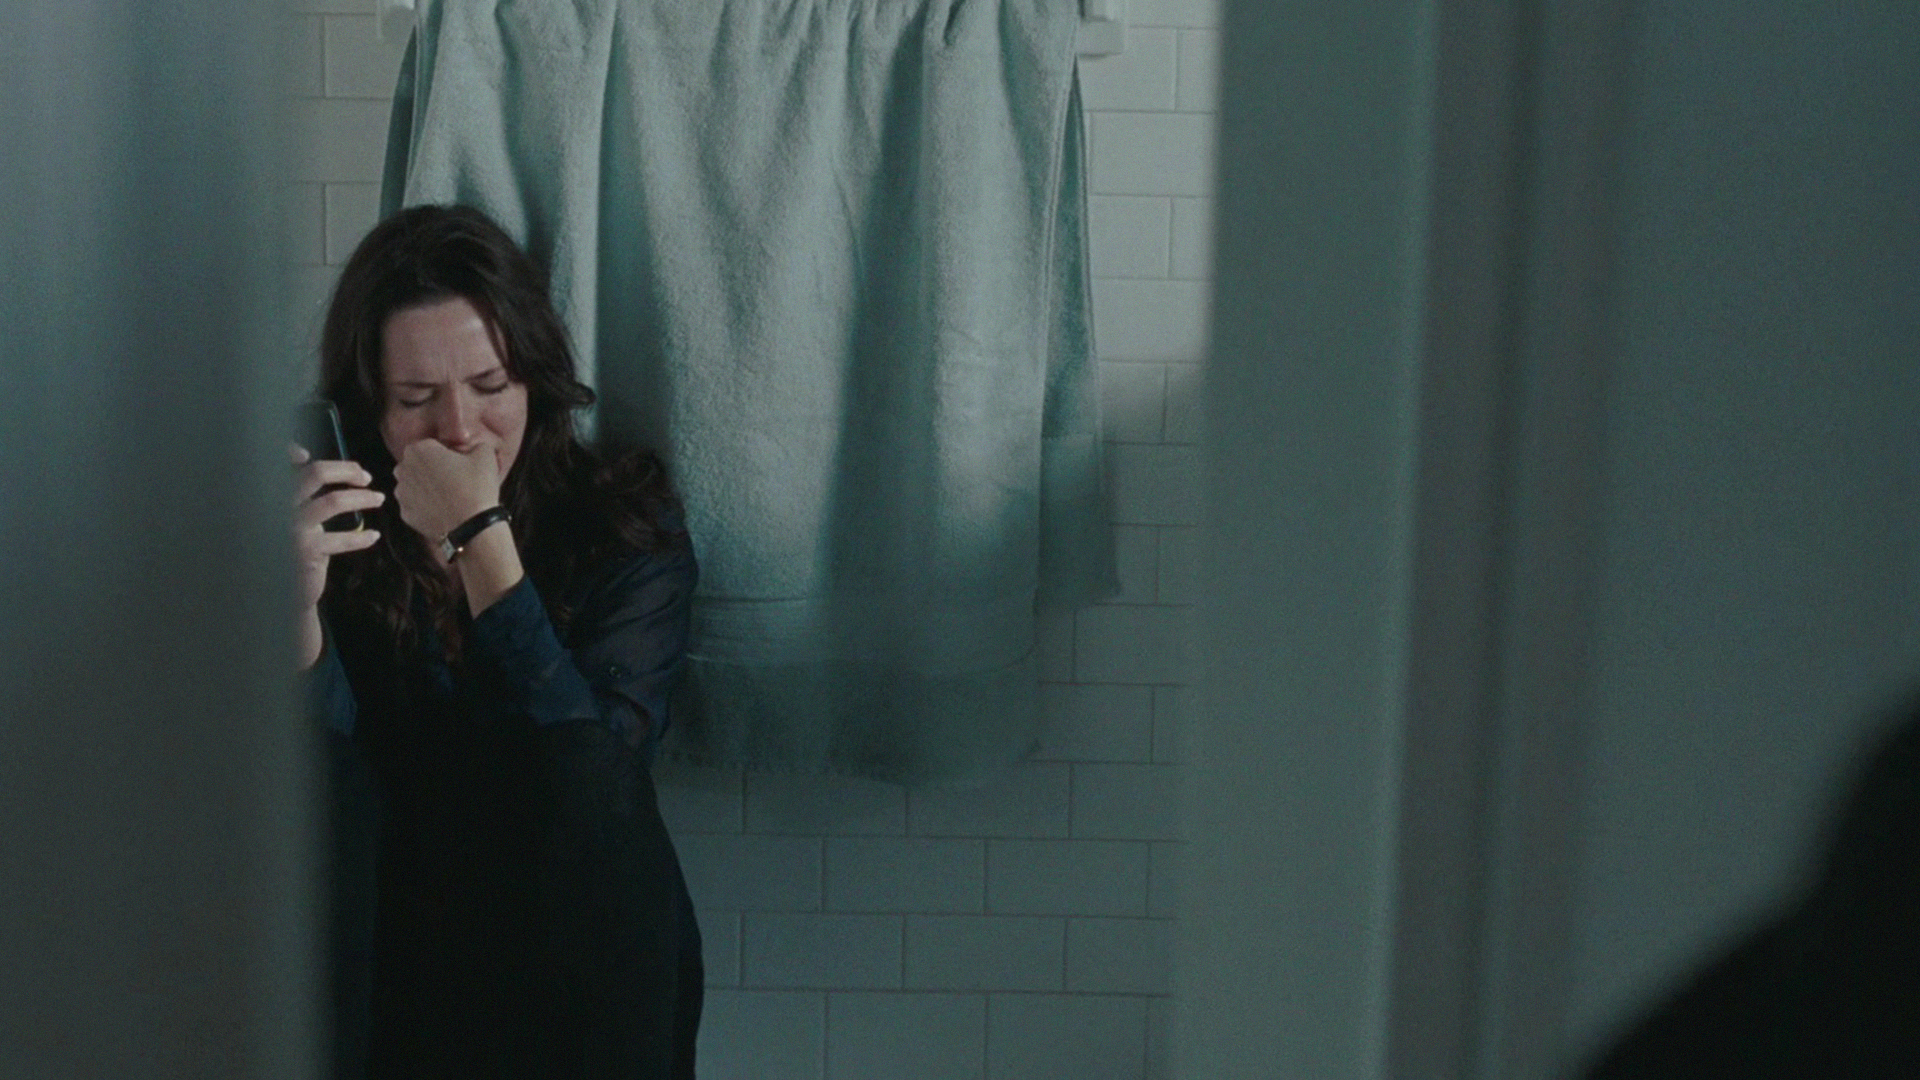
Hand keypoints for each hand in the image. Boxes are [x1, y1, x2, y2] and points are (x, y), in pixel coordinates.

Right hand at [292, 444, 383, 665]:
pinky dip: (361, 537)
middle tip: (366, 476)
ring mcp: (291, 530)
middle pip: (313, 474)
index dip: (290, 451)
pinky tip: (373, 536)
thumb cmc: (296, 547)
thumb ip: (303, 493)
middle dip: (345, 471)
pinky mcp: (305, 552)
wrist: (286, 592)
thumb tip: (328, 464)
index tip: (308, 454)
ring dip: (361, 498)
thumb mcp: (296, 517)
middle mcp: (278, 509)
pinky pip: (340, 538)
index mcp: (274, 496)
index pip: (280, 464)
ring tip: (379, 499)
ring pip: (331, 502)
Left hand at [390, 438, 501, 551]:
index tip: (458, 462)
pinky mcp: (405, 514)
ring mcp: (401, 494)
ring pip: (414, 485)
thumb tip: (471, 448)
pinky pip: (415, 505)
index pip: (430, 445)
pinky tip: (443, 509)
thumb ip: (475, 444)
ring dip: (427, 487)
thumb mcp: (485, 454)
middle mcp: (403, 469)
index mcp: (418, 449)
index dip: (445, 452)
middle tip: (454, 479)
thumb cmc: (476, 488)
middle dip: (431, 468)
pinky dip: (426, 506)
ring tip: (450, 496)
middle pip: (417, 464)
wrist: (471, 526)